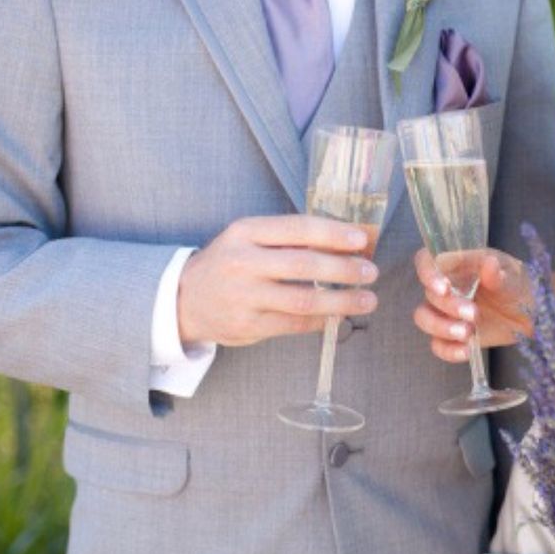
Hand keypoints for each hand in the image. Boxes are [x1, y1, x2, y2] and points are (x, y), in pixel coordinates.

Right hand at [177, 215, 377, 346]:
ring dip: (341, 300)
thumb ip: (286, 239)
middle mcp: (242, 262)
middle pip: (303, 265)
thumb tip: (343, 242)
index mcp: (245, 232)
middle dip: (344, 269)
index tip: (360, 240)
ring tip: (366, 300)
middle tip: (370, 272)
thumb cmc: (227, 263)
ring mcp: (244, 296)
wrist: (184, 299)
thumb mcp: (247, 239)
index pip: (296, 228)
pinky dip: (321, 320)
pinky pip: (294, 323)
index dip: (333, 233)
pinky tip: (338, 317)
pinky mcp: (247, 325)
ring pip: (303, 299)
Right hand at [412, 247, 532, 362]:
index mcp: (455, 266)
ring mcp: (445, 313)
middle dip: (449, 307)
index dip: (428, 274)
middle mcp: (444, 289)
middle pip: (428, 296)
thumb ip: (499, 273)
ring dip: (442, 328)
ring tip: (469, 333)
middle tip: (474, 314)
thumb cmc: (517, 285)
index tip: (444, 288)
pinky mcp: (451, 336)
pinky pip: (438, 345)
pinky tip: (466, 351)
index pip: (426, 261)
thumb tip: (489, 263)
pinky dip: (449, 350)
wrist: (531, 314)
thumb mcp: (514, 276)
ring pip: (424, 319)